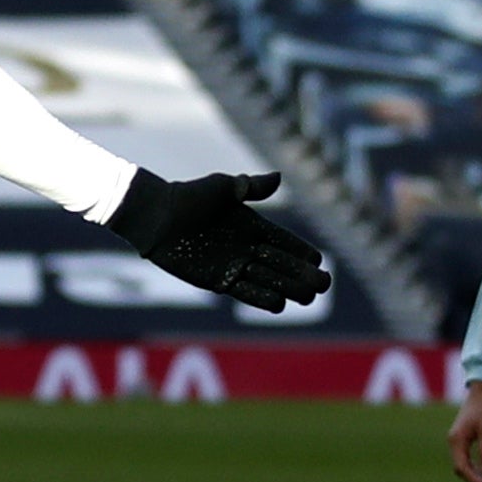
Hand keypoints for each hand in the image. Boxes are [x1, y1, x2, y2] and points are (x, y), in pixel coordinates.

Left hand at [108, 170, 331, 313]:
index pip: (284, 241)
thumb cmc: (189, 197)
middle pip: (282, 265)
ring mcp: (234, 265)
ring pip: (268, 280)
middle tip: (323, 284)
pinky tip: (281, 304)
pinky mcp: (218, 281)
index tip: (318, 260)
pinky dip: (262, 298)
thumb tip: (279, 177)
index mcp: (251, 225)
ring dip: (289, 288)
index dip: (301, 251)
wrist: (157, 217)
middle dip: (303, 274)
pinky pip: (245, 292)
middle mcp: (246, 247)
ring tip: (309, 296)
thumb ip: (250, 186)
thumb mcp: (222, 187)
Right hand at [447, 382, 481, 481]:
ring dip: (474, 475)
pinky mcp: (463, 440)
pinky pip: (466, 459)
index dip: (473, 479)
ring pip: (463, 465)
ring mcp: (457, 441)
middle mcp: (454, 442)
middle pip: (460, 469)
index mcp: (456, 440)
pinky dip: (474, 467)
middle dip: (474, 480)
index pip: (461, 467)